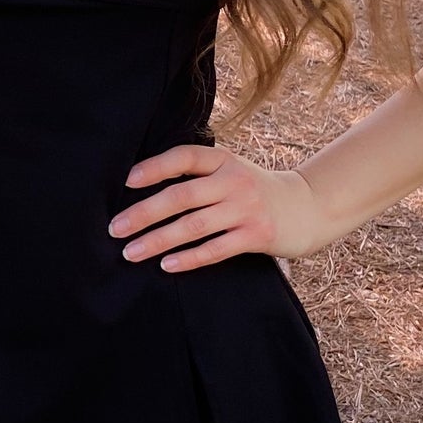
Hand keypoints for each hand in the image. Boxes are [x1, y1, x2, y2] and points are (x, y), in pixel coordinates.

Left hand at [109, 145, 333, 270]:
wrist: (307, 208)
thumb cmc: (254, 191)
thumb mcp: (230, 171)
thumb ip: (198, 175)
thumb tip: (142, 189)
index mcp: (223, 160)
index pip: (184, 157)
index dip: (154, 167)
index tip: (126, 182)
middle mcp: (233, 181)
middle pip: (181, 196)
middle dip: (144, 213)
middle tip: (115, 228)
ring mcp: (246, 208)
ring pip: (193, 226)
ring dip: (158, 240)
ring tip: (131, 252)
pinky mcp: (257, 234)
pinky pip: (215, 249)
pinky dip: (189, 258)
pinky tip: (166, 265)